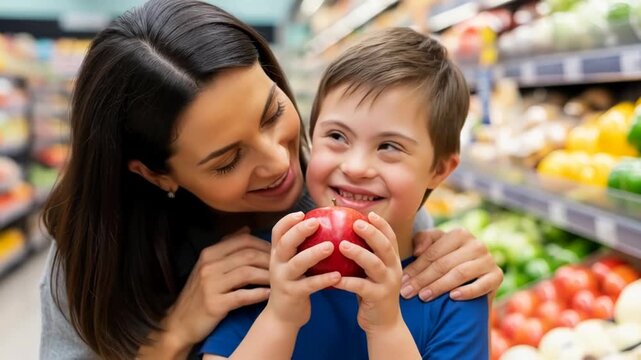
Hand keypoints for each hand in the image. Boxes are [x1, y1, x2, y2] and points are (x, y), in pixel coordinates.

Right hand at [160, 227, 271, 349]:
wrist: (180, 322)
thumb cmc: (200, 293)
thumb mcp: (208, 266)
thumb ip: (227, 247)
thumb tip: (246, 229)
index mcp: (209, 253)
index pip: (243, 240)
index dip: (264, 244)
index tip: (278, 252)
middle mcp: (209, 265)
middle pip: (247, 255)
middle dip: (269, 259)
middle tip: (285, 266)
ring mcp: (210, 285)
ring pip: (247, 273)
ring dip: (267, 276)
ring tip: (281, 280)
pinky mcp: (214, 304)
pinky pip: (242, 296)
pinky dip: (258, 294)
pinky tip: (269, 295)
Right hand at [264, 211, 340, 328]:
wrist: (282, 317)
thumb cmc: (294, 284)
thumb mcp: (291, 265)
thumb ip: (301, 248)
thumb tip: (323, 225)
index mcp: (277, 254)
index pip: (277, 232)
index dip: (288, 220)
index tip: (302, 213)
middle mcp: (277, 264)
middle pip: (284, 243)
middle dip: (299, 231)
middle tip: (316, 222)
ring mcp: (283, 280)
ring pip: (297, 263)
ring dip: (313, 253)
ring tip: (330, 246)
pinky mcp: (293, 294)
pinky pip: (309, 285)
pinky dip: (323, 279)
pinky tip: (338, 275)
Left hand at [333, 212, 402, 333]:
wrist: (384, 324)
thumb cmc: (372, 293)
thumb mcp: (372, 272)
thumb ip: (365, 256)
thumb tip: (343, 234)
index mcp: (392, 261)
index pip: (390, 238)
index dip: (382, 224)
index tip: (369, 213)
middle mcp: (393, 270)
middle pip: (386, 247)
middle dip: (372, 233)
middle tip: (356, 223)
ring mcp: (387, 284)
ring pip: (375, 265)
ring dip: (359, 253)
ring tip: (342, 245)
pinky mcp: (378, 298)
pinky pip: (361, 287)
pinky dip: (347, 281)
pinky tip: (334, 277)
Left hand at [401, 228, 502, 301]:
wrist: (473, 282)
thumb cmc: (447, 262)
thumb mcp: (434, 248)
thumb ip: (424, 241)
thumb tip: (417, 251)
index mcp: (460, 234)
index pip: (433, 253)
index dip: (415, 267)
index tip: (402, 280)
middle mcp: (477, 244)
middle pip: (444, 263)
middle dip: (422, 279)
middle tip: (407, 292)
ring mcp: (489, 260)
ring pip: (460, 273)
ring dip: (439, 286)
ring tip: (423, 296)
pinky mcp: (498, 276)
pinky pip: (482, 285)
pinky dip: (467, 291)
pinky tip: (452, 297)